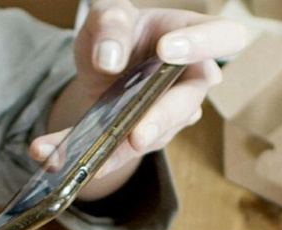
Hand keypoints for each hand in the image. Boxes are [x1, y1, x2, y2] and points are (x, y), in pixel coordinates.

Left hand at [31, 0, 246, 201]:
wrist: (103, 64)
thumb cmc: (118, 32)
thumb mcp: (107, 14)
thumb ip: (110, 23)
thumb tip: (110, 58)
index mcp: (192, 35)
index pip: (224, 37)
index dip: (204, 44)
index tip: (167, 51)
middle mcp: (192, 78)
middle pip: (190, 102)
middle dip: (161, 120)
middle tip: (137, 134)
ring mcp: (174, 113)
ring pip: (158, 135)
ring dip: (122, 151)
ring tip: (91, 162)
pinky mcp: (149, 137)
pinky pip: (124, 152)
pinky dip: (90, 157)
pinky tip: (56, 157)